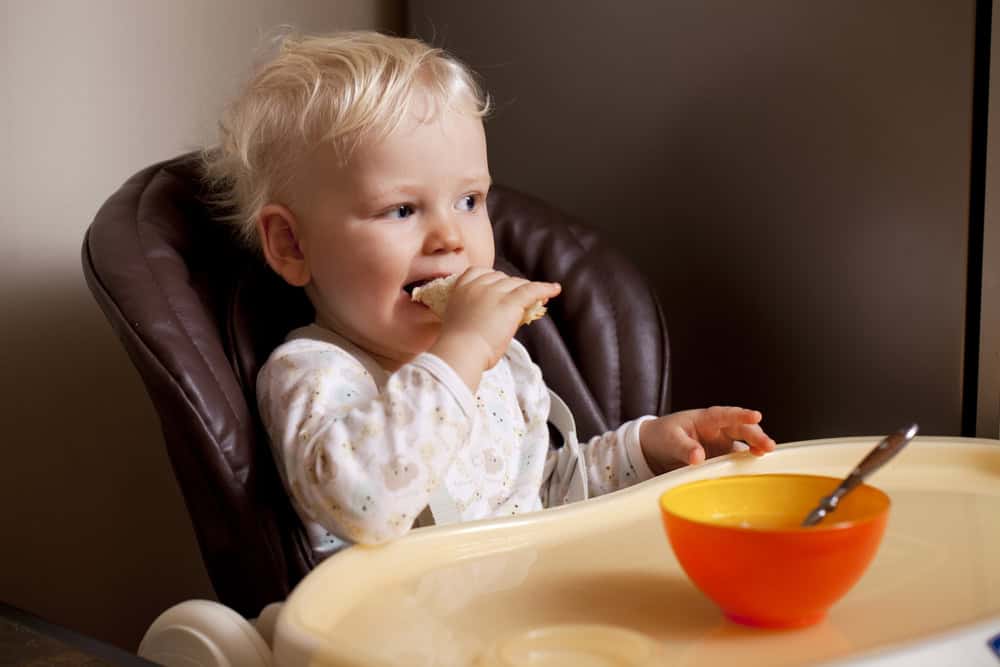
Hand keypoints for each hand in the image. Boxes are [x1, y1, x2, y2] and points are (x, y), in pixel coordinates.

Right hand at [429, 268, 559, 389]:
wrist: (461, 352)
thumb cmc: (458, 346)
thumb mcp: (461, 320)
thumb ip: (474, 311)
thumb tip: (493, 315)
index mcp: (461, 289)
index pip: (480, 272)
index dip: (493, 279)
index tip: (499, 287)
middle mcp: (478, 285)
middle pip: (501, 277)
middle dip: (512, 286)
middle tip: (522, 298)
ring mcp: (494, 292)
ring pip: (516, 283)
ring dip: (527, 289)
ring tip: (541, 298)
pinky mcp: (509, 302)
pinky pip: (532, 290)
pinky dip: (545, 289)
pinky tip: (555, 289)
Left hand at [639, 407, 775, 473]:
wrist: (653, 449)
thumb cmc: (662, 436)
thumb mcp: (669, 439)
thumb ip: (683, 447)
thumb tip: (698, 457)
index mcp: (705, 419)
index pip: (726, 415)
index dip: (741, 415)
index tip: (755, 416)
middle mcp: (718, 431)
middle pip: (742, 431)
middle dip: (756, 436)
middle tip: (768, 446)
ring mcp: (721, 447)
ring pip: (743, 448)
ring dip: (755, 453)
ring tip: (765, 461)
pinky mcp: (720, 462)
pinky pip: (735, 464)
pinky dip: (745, 469)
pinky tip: (753, 476)